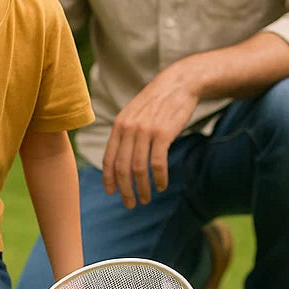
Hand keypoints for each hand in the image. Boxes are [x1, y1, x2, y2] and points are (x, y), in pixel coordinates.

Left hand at [102, 61, 201, 208]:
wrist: (179, 84)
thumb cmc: (158, 101)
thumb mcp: (135, 113)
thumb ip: (125, 132)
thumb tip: (120, 157)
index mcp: (119, 125)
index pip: (109, 158)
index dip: (109, 179)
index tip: (112, 193)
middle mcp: (129, 128)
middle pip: (122, 168)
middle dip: (124, 190)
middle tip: (130, 204)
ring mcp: (145, 131)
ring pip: (139, 169)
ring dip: (142, 188)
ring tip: (146, 199)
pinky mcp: (163, 133)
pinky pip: (157, 163)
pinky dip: (159, 178)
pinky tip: (162, 185)